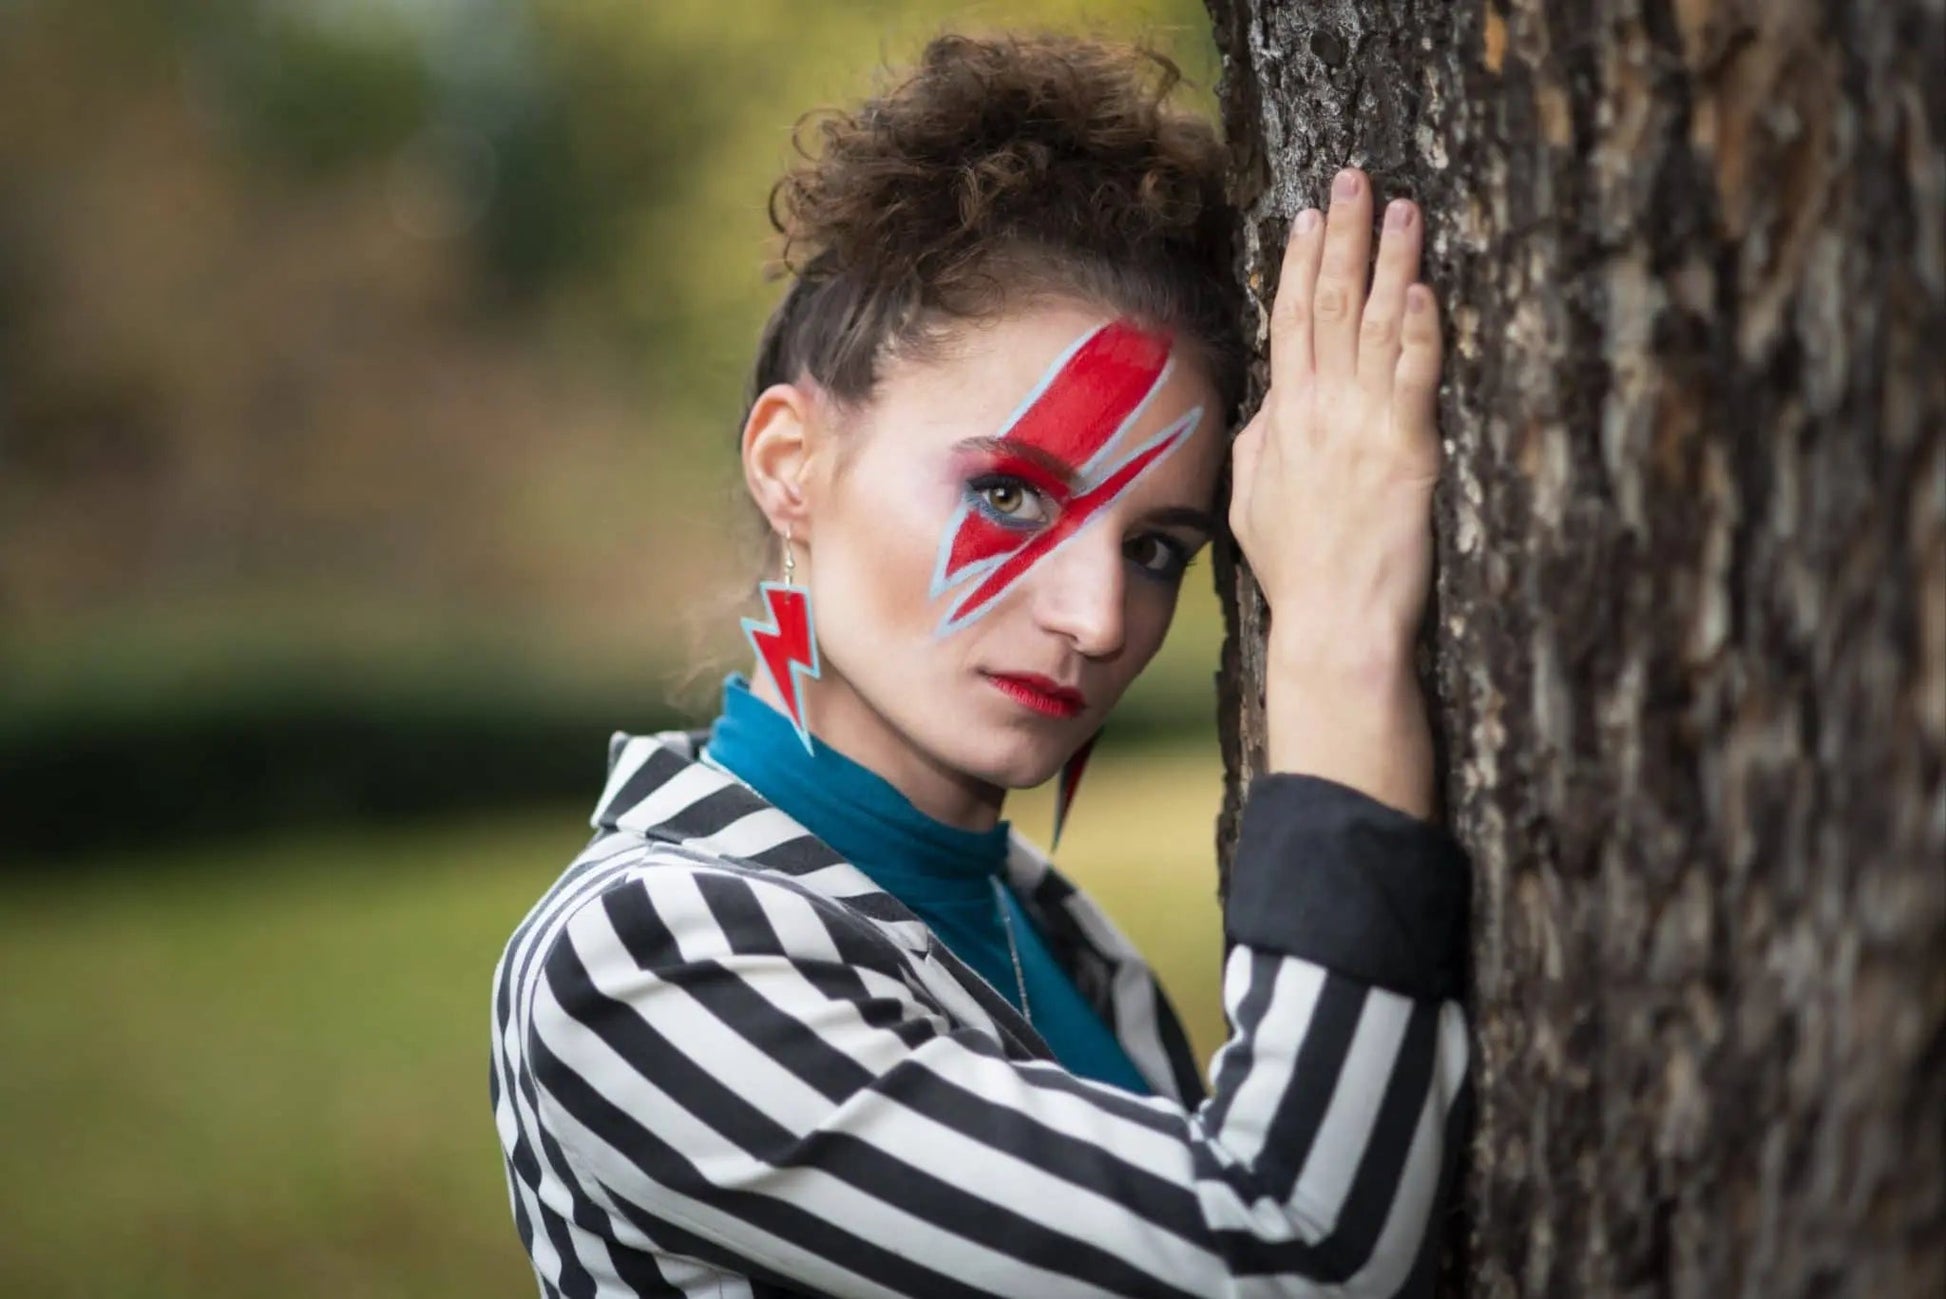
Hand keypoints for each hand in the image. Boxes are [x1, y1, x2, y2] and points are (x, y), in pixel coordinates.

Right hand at [1228, 167, 1442, 677]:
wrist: (1330, 625)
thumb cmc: (1297, 573)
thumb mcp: (1252, 504)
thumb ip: (1259, 447)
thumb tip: (1263, 411)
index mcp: (1282, 420)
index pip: (1287, 323)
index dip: (1298, 264)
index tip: (1305, 215)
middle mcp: (1317, 412)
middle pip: (1325, 305)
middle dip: (1340, 235)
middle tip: (1353, 177)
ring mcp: (1359, 428)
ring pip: (1370, 327)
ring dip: (1387, 261)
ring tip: (1401, 206)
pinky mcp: (1406, 452)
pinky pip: (1411, 378)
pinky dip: (1417, 331)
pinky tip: (1424, 287)